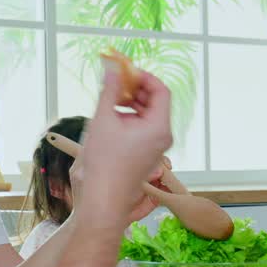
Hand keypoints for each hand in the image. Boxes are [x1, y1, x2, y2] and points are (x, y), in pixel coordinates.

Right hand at [76, 69, 172, 224]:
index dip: (144, 77)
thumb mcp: (104, 119)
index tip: (124, 71)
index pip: (161, 90)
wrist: (103, 198)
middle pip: (156, 102)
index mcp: (160, 127)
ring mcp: (157, 146)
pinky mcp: (147, 153)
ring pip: (148, 115)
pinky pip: (143, 128)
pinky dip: (130, 117)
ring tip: (109, 101)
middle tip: (114, 82)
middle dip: (136, 89)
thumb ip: (110, 90)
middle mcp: (163, 136)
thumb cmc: (104, 163)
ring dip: (131, 103)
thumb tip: (112, 68)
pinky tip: (111, 118)